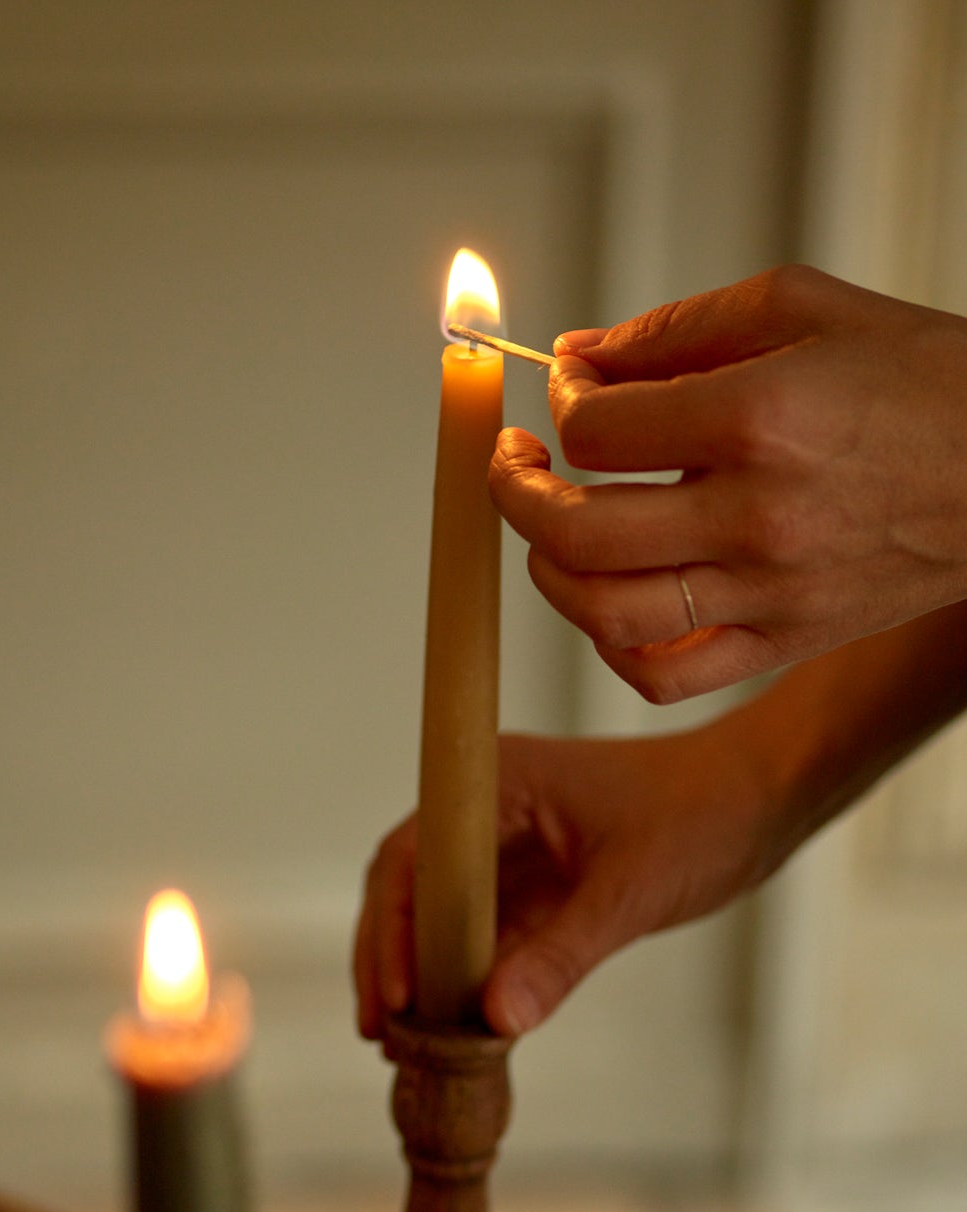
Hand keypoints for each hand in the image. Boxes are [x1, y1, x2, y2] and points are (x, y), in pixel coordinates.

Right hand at [354, 721, 785, 1039]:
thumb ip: (562, 958)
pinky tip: (457, 1033)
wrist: (763, 799)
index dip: (392, 926)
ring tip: (402, 1046)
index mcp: (498, 784)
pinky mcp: (537, 888)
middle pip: (410, 889)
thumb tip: (495, 1023)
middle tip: (379, 1034)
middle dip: (390, 961)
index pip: (413, 856)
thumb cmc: (702, 815)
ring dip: (423, 978)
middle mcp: (489, 814)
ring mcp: (509, 851)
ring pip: (441, 920)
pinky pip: (486, 939)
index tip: (394, 993)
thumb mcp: (630, 892)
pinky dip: (469, 982)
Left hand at [489, 265, 966, 701]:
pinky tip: (607, 600)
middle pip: (577, 529)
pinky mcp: (784, 641)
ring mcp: (769, 591)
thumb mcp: (804, 308)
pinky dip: (611, 648)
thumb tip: (576, 358)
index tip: (569, 389)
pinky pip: (663, 677)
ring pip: (605, 613)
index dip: (561, 406)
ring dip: (547, 570)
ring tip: (549, 529)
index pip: (597, 431)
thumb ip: (675, 330)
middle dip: (517, 492)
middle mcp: (757, 516)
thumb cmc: (923, 379)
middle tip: (515, 462)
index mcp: (760, 419)